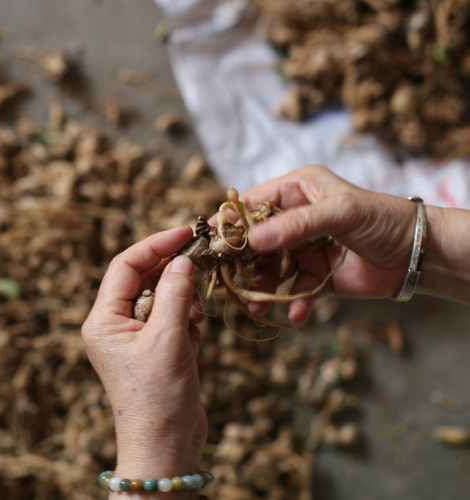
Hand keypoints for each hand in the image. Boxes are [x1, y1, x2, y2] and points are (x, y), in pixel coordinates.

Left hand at [82, 226, 206, 496]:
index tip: (185, 233)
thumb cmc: (158, 397)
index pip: (124, 265)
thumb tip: (182, 261)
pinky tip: (194, 344)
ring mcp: (134, 340)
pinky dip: (187, 326)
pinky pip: (172, 322)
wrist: (165, 447)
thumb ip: (174, 293)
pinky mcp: (155, 352)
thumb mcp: (168, 338)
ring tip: (197, 321)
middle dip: (173, 275)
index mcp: (103, 320)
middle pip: (143, 280)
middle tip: (202, 264)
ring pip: (161, 300)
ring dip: (183, 304)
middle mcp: (114, 326)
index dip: (155, 245)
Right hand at [240, 164, 417, 321]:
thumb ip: (295, 225)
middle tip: (226, 279)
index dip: (229, 221)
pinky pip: (293, 291)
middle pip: (255, 240)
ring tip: (257, 304)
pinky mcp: (315, 276)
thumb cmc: (383, 219)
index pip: (251, 203)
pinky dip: (292, 303)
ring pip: (269, 269)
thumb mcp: (340, 213)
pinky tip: (297, 312)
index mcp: (297, 190)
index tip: (208, 240)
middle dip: (242, 261)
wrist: (418, 256)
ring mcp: (303, 248)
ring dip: (262, 287)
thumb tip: (253, 240)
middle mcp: (295, 219)